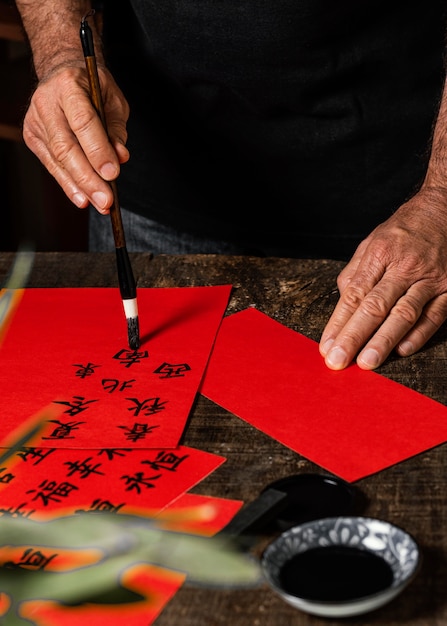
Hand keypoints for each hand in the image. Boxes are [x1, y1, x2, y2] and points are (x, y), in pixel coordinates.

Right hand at [22, 64, 129, 212]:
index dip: (98, 150)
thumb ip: (116, 129)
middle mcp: (47, 103)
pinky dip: (69, 184)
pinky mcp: (33, 137)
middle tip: (106, 200)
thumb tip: (120, 157)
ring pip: (58, 161)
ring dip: (81, 187)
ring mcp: (36, 122)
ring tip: (100, 204)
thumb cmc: (92, 87)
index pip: (83, 122)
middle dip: (88, 178)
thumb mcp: (113, 100)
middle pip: (66, 147)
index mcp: (69, 85)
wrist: (62, 73)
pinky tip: (83, 199)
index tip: (113, 174)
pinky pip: (52, 166)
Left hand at [319, 188, 446, 369]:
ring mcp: (430, 278)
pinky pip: (435, 315)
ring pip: (404, 314)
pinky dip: (419, 335)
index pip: (354, 295)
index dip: (338, 323)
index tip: (327, 346)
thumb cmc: (403, 230)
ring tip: (367, 361)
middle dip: (354, 336)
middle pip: (375, 306)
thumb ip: (355, 273)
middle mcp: (405, 266)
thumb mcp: (372, 242)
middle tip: (338, 360)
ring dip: (384, 340)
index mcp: (380, 254)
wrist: (445, 209)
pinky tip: (402, 350)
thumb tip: (343, 304)